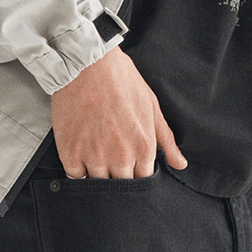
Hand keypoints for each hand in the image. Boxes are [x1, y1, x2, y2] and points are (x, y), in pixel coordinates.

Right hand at [51, 45, 185, 181]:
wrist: (87, 64)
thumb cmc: (122, 81)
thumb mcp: (152, 107)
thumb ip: (166, 140)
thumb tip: (180, 164)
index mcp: (143, 148)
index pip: (143, 181)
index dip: (138, 175)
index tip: (132, 167)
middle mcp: (120, 157)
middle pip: (121, 186)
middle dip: (119, 178)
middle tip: (113, 162)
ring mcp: (94, 157)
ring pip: (98, 184)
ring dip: (98, 176)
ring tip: (97, 157)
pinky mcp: (70, 152)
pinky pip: (75, 177)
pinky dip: (79, 171)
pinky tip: (82, 156)